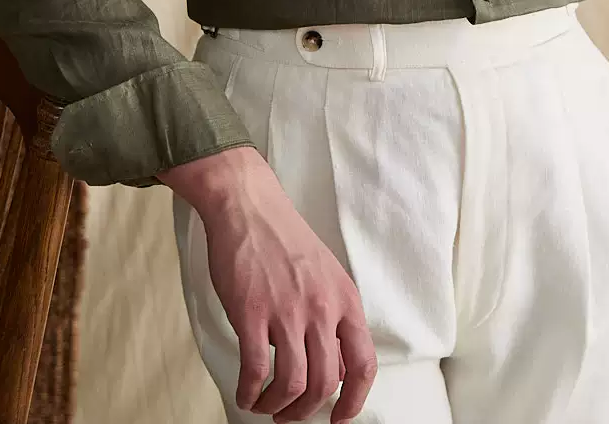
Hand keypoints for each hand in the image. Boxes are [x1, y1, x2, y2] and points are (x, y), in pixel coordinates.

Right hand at [159, 147, 377, 423]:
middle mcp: (322, 308)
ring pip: (293, 384)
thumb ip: (332, 316)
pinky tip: (245, 392)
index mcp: (344, 299)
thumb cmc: (283, 237)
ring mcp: (287, 310)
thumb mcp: (324, 274)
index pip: (363, 364)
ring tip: (264, 404)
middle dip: (305, 411)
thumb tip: (332, 366)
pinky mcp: (253, 312)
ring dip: (277, 406)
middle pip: (324, 383)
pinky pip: (256, 370)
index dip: (354, 401)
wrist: (249, 206)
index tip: (339, 419)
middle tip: (287, 414)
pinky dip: (250, 392)